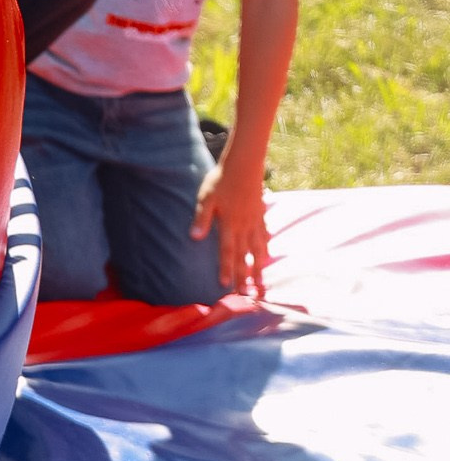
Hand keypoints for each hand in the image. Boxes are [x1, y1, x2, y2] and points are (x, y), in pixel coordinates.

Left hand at [192, 153, 268, 298]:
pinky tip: (266, 257)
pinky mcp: (260, 215)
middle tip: (250, 296)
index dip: (226, 269)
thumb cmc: (221, 179)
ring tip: (262, 285)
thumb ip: (201, 218)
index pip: (227, 252)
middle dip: (246, 277)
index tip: (227, 287)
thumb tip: (195, 237)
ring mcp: (255, 222)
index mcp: (229, 224)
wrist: (244, 164)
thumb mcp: (206, 197)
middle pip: (245, 257)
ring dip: (259, 269)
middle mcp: (244, 227)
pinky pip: (264, 237)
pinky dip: (265, 249)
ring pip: (258, 250)